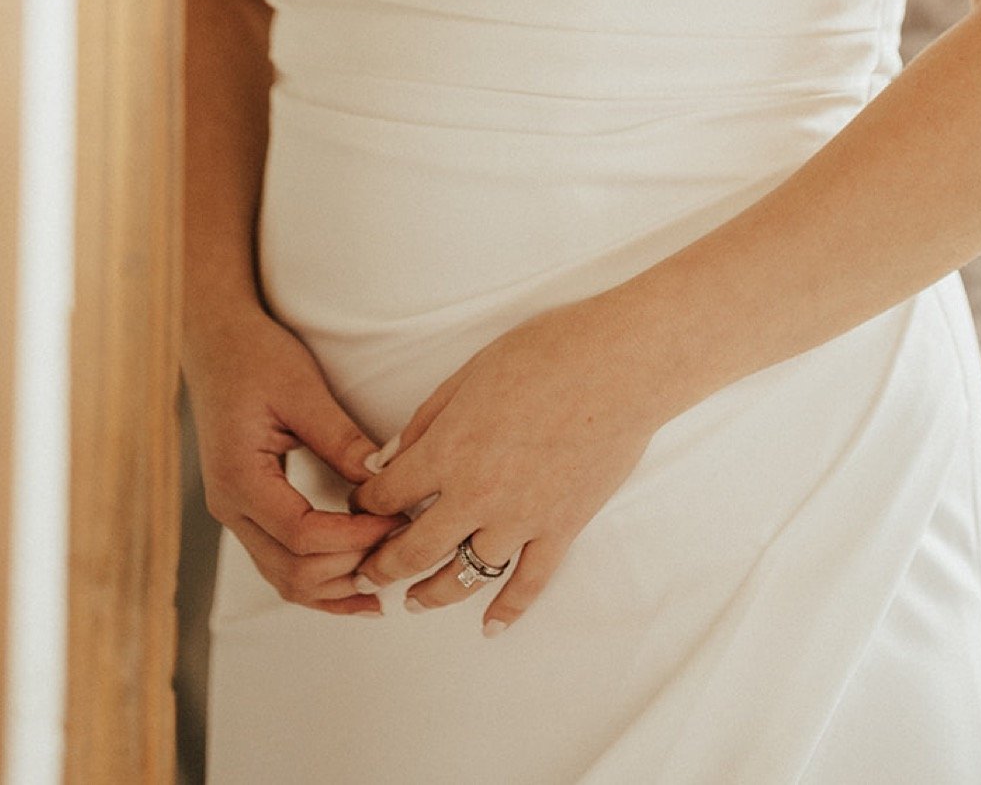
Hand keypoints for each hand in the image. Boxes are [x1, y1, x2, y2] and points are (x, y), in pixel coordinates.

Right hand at [185, 307, 404, 614]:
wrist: (215, 342)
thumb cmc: (255, 357)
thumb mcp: (303, 389)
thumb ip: (340, 438)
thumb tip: (383, 481)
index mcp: (240, 478)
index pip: (302, 536)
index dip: (354, 538)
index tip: (397, 521)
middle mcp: (230, 507)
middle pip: (292, 571)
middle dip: (349, 567)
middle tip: (400, 545)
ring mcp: (235, 513)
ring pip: (284, 579)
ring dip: (336, 586)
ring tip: (386, 574)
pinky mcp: (247, 510)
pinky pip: (281, 562)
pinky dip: (319, 578)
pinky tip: (356, 581)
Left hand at [352, 298, 658, 633]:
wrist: (619, 366)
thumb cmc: (545, 353)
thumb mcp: (470, 372)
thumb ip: (426, 419)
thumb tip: (389, 457)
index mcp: (448, 450)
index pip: (389, 494)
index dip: (367, 503)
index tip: (362, 507)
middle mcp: (476, 495)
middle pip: (415, 548)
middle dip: (383, 566)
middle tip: (365, 576)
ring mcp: (521, 519)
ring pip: (463, 576)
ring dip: (432, 594)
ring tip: (415, 602)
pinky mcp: (561, 529)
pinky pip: (529, 582)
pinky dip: (507, 609)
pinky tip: (490, 627)